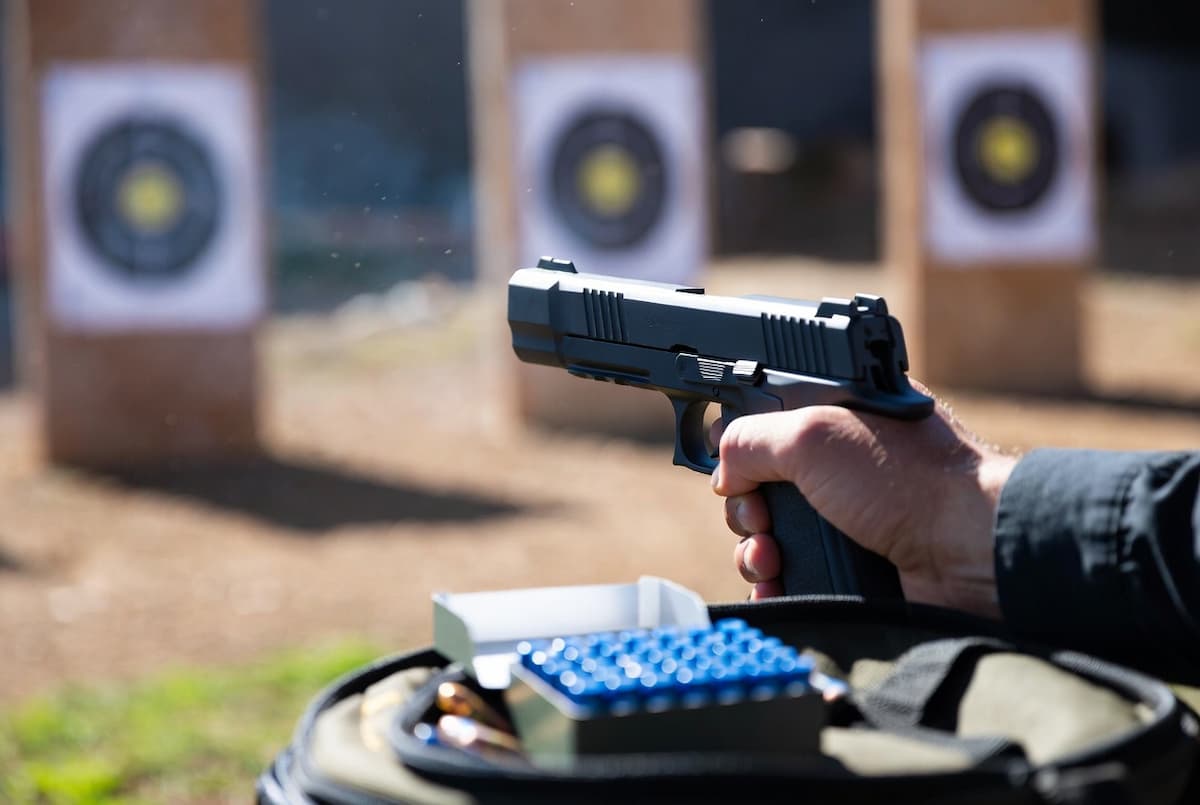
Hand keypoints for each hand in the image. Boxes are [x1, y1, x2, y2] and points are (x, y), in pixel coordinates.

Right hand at [710, 388, 1016, 617]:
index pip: (766, 423)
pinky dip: (774, 583)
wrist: (968, 552)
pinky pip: (791, 576)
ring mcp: (845, 517)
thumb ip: (749, 439)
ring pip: (770, 535)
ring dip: (754, 550)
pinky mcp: (850, 564)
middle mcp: (840, 464)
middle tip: (759, 518)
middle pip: (759, 485)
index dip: (740, 447)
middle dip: (745, 508)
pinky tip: (775, 585)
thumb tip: (725, 471)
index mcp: (837, 415)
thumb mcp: (812, 433)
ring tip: (768, 560)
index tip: (729, 468)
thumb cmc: (908, 480)